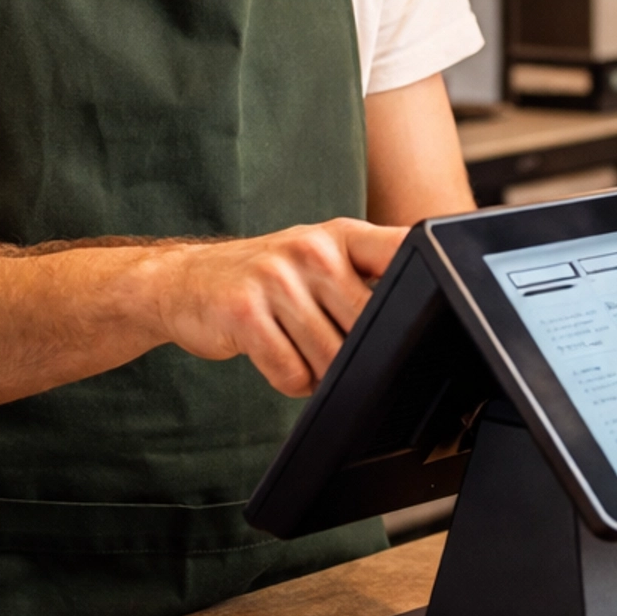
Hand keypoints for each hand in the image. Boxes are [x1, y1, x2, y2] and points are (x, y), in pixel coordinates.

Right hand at [155, 218, 404, 396]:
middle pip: (368, 326)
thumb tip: (426, 316)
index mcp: (340, 235)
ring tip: (300, 349)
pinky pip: (292, 373)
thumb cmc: (264, 277)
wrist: (182, 282)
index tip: (434, 312)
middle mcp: (311, 250)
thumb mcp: (319, 258)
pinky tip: (276, 356)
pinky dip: (290, 380)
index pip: (403, 252)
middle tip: (337, 348)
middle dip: (359, 353)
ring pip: (331, 358)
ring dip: (320, 372)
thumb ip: (368, 276)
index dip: (427, 286)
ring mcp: (276, 279)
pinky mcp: (245, 314)